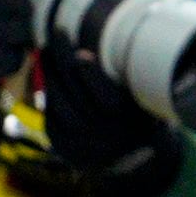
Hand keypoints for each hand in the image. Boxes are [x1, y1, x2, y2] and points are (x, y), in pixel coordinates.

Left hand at [21, 50, 187, 196]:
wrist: (134, 162)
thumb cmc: (143, 119)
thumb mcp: (149, 102)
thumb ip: (136, 79)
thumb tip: (126, 40)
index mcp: (126, 120)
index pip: (105, 96)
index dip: (92, 75)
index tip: (82, 53)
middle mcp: (100, 132)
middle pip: (74, 94)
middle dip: (62, 61)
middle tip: (57, 33)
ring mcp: (78, 141)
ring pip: (56, 104)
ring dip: (48, 75)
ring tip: (45, 52)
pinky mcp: (62, 146)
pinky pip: (49, 116)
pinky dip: (46, 94)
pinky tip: (46, 75)